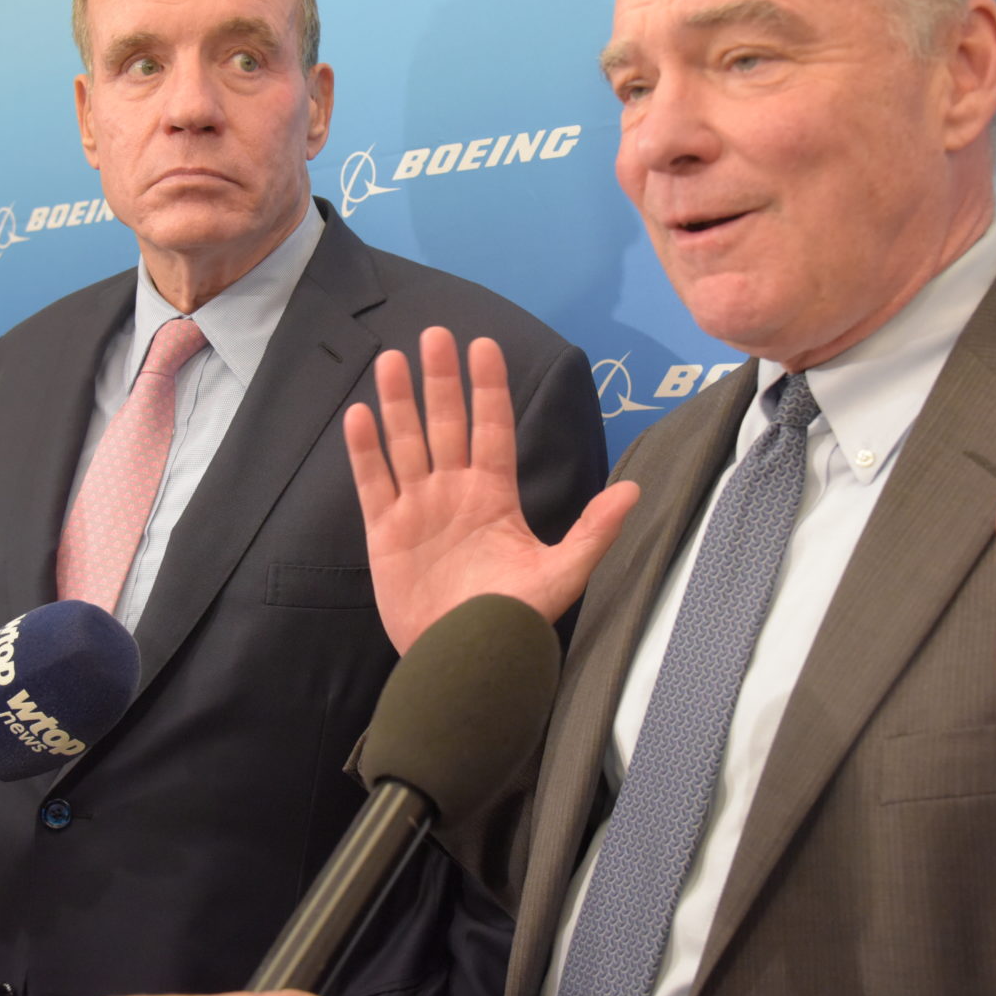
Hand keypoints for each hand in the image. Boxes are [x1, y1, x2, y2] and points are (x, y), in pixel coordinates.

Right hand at [343, 328, 637, 652]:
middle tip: (435, 335)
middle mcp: (454, 491)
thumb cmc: (510, 620)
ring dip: (399, 402)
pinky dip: (365, 451)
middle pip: (446, 424)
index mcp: (495, 496)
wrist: (461, 660)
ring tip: (392, 359)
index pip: (493, 429)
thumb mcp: (561, 576)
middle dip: (441, 380)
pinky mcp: (385, 530)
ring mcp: (418, 507)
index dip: (489, 388)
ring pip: (406, 442)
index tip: (485, 346)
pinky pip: (373, 482)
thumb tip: (635, 490)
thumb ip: (595, 531)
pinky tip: (360, 415)